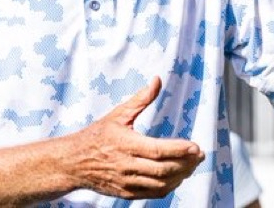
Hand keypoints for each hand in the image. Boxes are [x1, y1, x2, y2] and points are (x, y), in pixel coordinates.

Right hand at [70, 76, 203, 198]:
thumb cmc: (98, 135)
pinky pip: (153, 193)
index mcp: (125, 144)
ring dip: (180, 176)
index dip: (179, 150)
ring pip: (160, 184)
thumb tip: (157, 80)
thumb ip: (141, 99)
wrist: (74, 162)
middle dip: (185, 163)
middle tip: (199, 155)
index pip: (157, 150)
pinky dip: (168, 187)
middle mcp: (126, 165)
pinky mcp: (126, 193)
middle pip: (163, 169)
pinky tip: (177, 177)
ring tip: (192, 165)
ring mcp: (127, 182)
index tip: (196, 147)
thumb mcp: (118, 114)